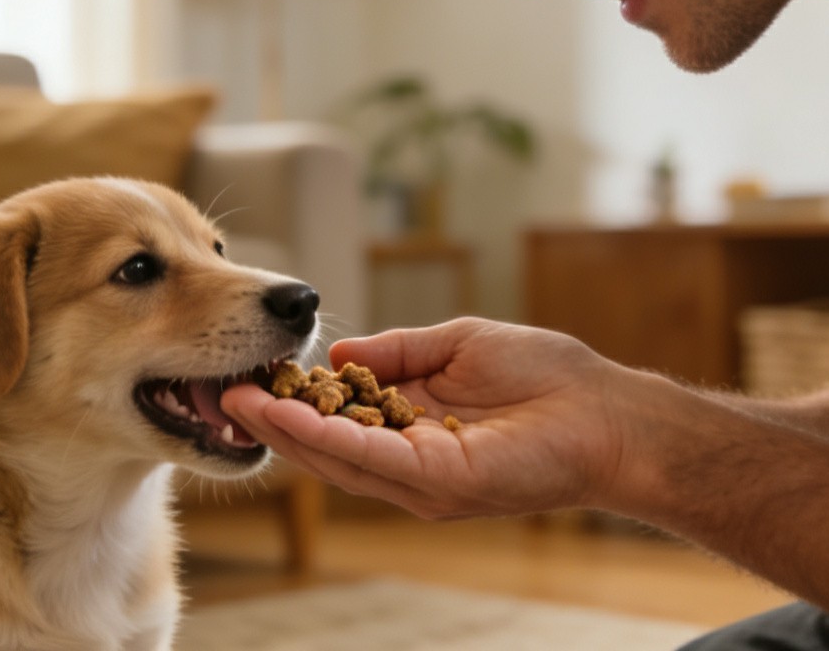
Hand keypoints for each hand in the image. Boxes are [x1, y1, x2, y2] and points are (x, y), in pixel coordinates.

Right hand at [220, 317, 645, 518]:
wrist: (607, 412)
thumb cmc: (546, 376)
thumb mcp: (456, 344)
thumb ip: (398, 352)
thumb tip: (339, 356)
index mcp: (410, 426)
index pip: (337, 420)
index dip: (292, 401)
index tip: (250, 374)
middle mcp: (407, 461)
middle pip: (324, 448)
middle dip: (271, 423)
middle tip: (221, 394)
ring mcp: (420, 479)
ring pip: (336, 460)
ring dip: (283, 432)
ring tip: (237, 402)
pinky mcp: (438, 484)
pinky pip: (371, 461)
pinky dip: (324, 441)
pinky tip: (287, 417)